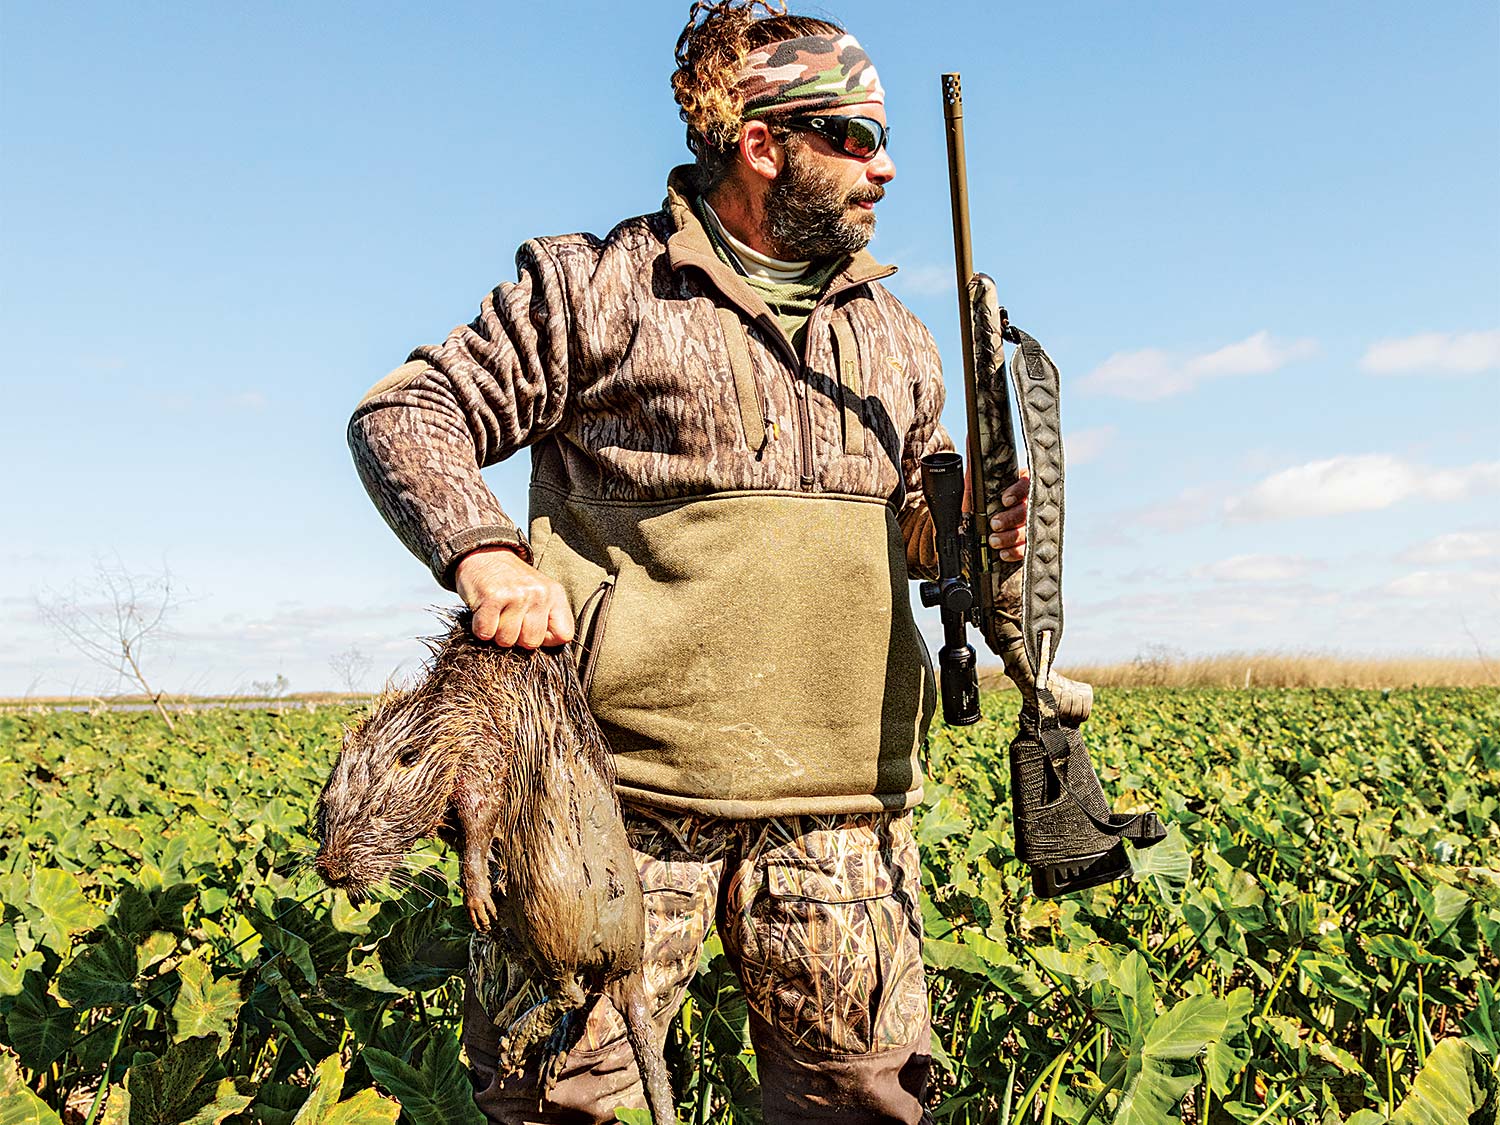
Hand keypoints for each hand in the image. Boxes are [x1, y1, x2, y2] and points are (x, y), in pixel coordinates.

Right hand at [454, 546, 574, 647]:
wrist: (485, 554)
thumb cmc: (512, 583)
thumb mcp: (540, 594)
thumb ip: (548, 619)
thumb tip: (545, 650)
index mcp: (555, 594)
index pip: (563, 636)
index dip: (545, 640)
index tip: (531, 628)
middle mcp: (540, 593)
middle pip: (531, 642)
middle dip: (517, 637)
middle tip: (509, 618)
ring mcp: (517, 595)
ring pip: (507, 640)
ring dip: (497, 633)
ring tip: (497, 613)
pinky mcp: (493, 597)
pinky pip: (486, 632)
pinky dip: (481, 628)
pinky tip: (484, 612)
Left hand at [964, 466, 1029, 561]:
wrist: (979, 520)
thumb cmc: (980, 496)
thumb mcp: (975, 485)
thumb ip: (974, 479)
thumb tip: (969, 471)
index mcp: (1019, 484)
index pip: (1025, 484)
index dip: (1017, 492)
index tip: (1004, 500)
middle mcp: (1028, 503)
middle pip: (1027, 510)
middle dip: (1010, 518)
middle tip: (994, 524)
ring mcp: (1030, 523)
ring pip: (1028, 530)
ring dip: (1011, 536)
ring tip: (994, 540)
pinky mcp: (1027, 542)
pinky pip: (1027, 548)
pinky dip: (1015, 552)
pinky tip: (1003, 553)